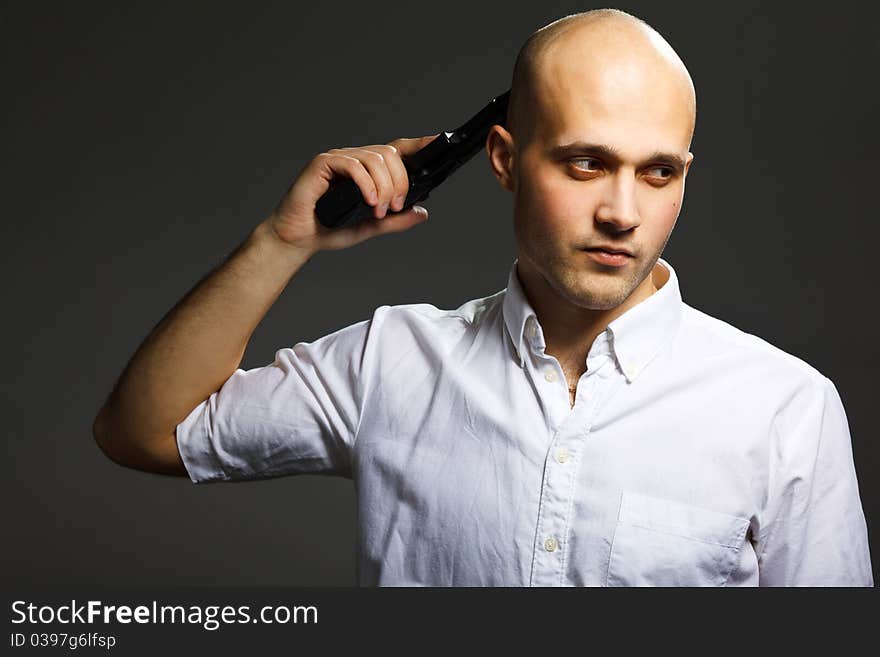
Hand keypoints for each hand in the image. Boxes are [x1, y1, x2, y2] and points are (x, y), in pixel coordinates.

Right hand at [263, 134, 438, 252]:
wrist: (298, 238)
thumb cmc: (329, 229)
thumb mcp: (371, 226)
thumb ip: (395, 220)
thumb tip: (422, 212)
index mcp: (368, 170)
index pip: (397, 150)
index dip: (419, 144)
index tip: (439, 140)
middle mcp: (356, 159)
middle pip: (391, 153)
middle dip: (400, 182)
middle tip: (393, 207)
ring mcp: (339, 159)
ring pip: (376, 158)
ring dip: (385, 186)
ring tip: (378, 210)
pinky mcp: (323, 163)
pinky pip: (354, 164)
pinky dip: (367, 184)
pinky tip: (368, 201)